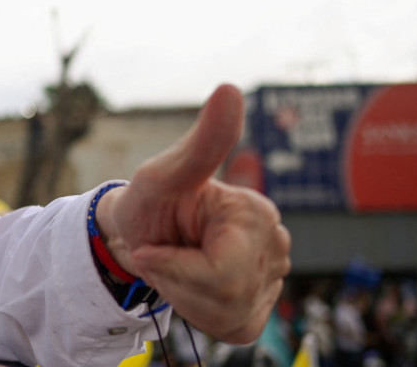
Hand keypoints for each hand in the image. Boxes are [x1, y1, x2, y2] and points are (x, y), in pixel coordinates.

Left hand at [95, 84, 290, 342]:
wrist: (141, 232)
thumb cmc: (147, 200)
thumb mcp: (160, 174)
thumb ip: (201, 142)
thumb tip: (230, 90)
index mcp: (256, 212)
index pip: (221, 272)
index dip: (174, 267)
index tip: (151, 246)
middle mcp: (275, 244)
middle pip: (227, 295)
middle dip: (177, 281)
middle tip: (162, 255)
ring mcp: (274, 277)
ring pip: (228, 314)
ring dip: (184, 296)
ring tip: (175, 266)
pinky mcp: (262, 305)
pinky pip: (232, 327)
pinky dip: (198, 312)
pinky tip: (190, 285)